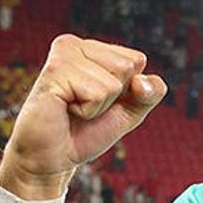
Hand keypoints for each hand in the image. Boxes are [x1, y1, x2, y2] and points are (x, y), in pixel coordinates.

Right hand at [0, 34, 166, 198]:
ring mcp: (63, 55)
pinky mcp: (54, 71)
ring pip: (114, 82)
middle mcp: (75, 44)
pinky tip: (65, 109)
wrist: (52, 158)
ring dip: (98, 106)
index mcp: (92, 48)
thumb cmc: (85, 131)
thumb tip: (142, 80)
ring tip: (73, 108)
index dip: (127, 90)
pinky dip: (87, 111)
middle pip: (128, 66)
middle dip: (113, 97)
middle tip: (83, 106)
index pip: (137, 60)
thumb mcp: (129, 111)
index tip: (98, 101)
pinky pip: (97, 93)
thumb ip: (150, 93)